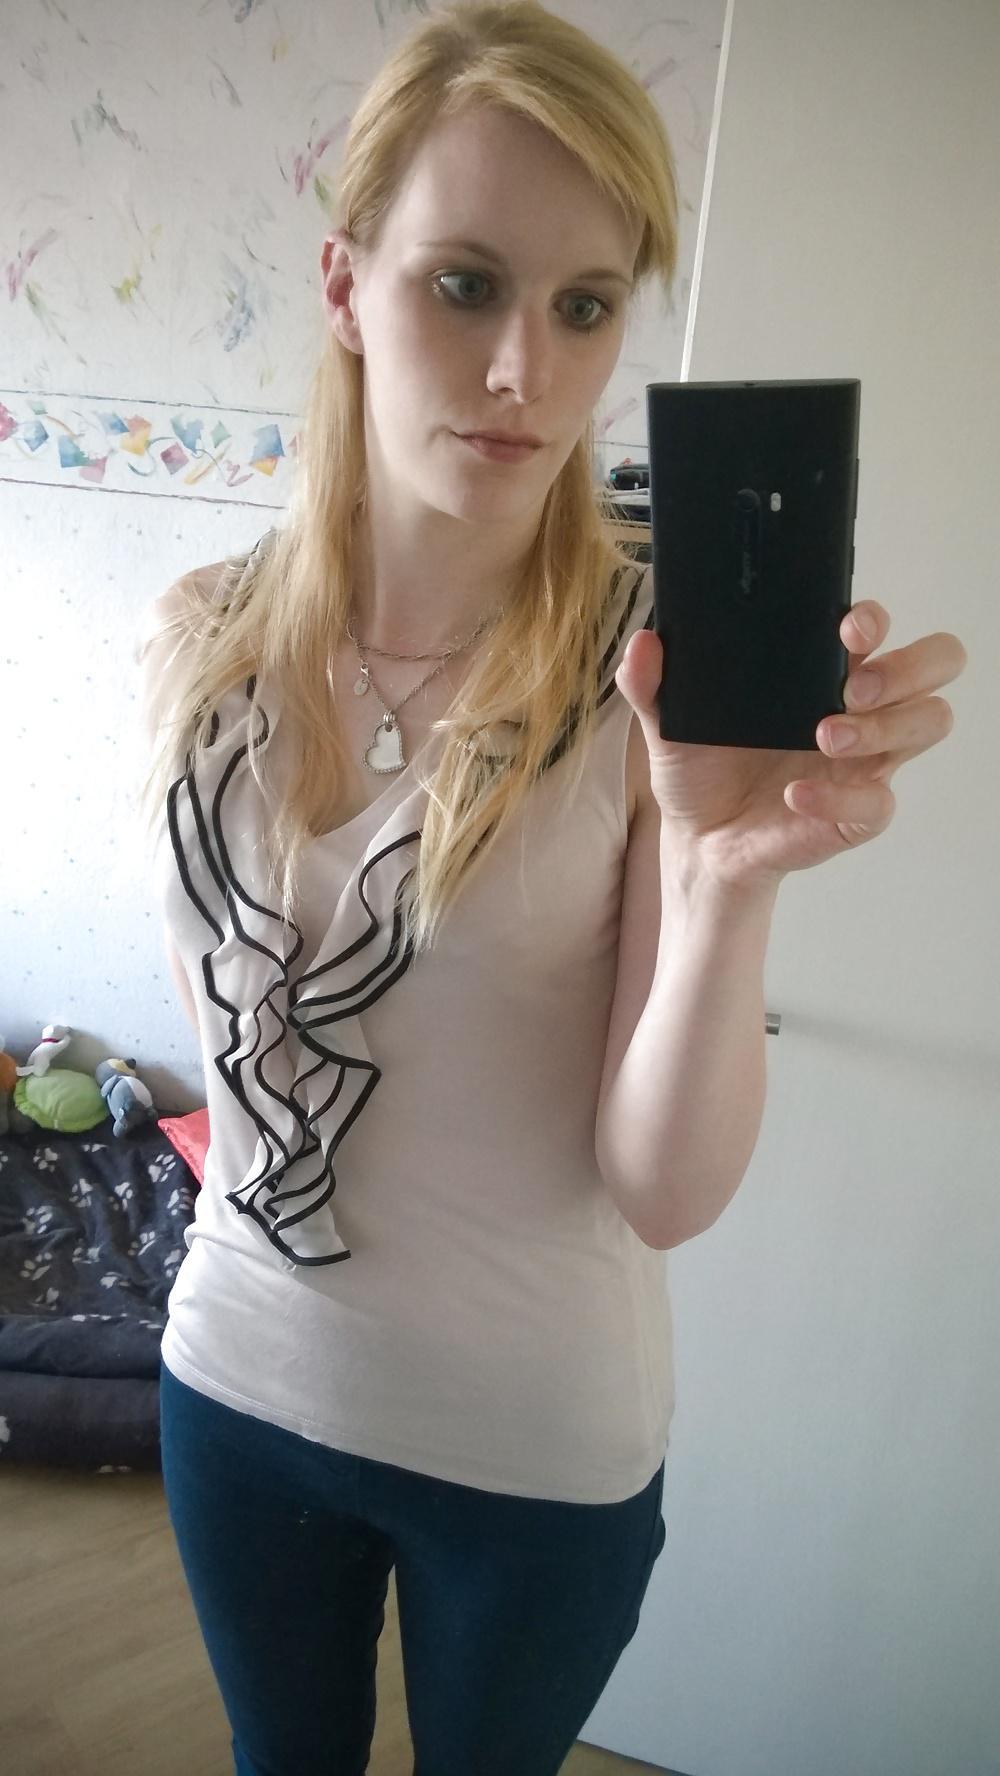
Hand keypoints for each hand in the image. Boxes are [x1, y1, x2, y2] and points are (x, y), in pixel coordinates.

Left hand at [615, 601, 967, 892]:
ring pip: (929, 721)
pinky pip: (881, 801)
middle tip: (852, 686)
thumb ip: (651, 683)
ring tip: (824, 735)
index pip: (876, 628)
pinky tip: (795, 794)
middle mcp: (858, 706)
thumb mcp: (667, 722)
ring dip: (885, 725)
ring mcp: (867, 758)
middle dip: (907, 666)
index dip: (875, 619)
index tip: (847, 628)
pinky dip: (839, 796)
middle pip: (934, 664)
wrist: (697, 838)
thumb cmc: (701, 768)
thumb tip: (644, 644)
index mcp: (820, 670)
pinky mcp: (860, 811)